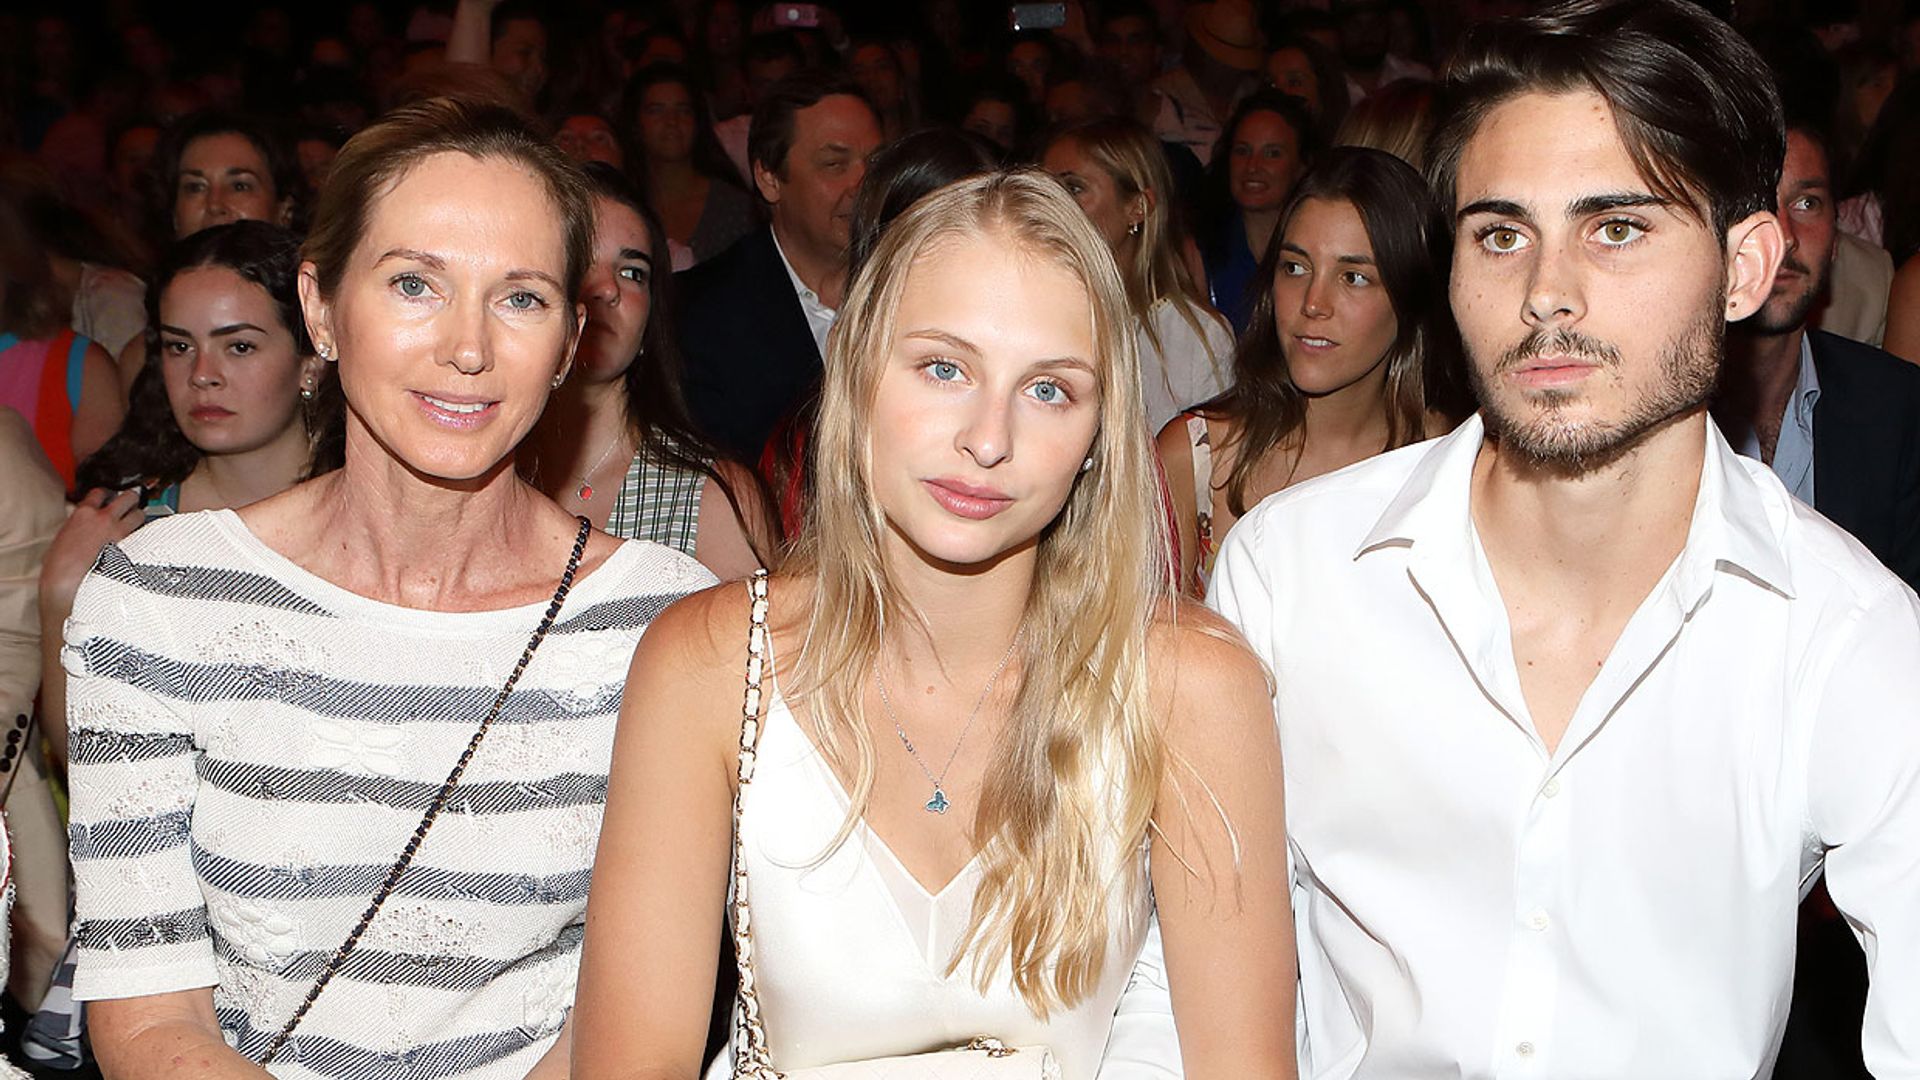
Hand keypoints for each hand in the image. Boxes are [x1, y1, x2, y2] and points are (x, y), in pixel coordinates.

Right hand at [39, 488, 142, 615]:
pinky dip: (143, 536)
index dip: (107, 494)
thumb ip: (79, 525)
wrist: (67, 582)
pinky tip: (139, 540)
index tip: (109, 496)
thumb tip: (85, 526)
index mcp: (83, 513)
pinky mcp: (130, 547)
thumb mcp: (64, 535)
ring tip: (136, 522)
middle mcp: (104, 518)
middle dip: (131, 499)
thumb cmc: (60, 564)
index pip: (100, 492)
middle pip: (128, 497)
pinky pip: (143, 535)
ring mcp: (119, 532)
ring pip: (140, 514)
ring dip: (139, 517)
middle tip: (131, 503)